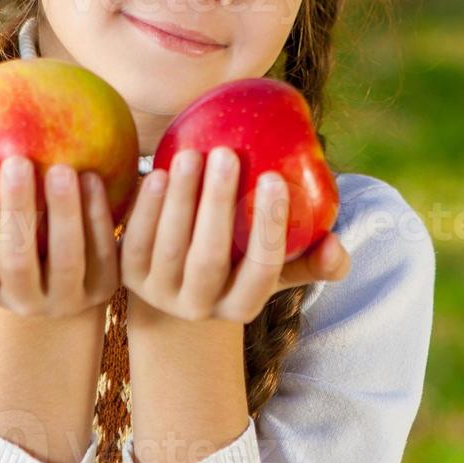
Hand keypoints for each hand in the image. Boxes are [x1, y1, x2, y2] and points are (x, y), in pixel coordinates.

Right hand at [0, 156, 119, 316]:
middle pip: (17, 261)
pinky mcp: (103, 288)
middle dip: (16, 210)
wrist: (56, 265)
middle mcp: (22, 302)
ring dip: (63, 213)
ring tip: (61, 168)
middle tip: (18, 160)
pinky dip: (98, 216)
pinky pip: (103, 253)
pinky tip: (92, 178)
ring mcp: (66, 299)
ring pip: (66, 260)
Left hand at [120, 147, 350, 323]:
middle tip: (228, 154)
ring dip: (180, 198)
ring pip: (169, 247)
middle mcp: (199, 308)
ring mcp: (160, 295)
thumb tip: (336, 245)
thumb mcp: (281, 264)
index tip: (273, 178)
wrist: (181, 278)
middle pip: (209, 259)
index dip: (269, 227)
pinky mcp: (127, 277)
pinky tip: (158, 172)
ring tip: (193, 154)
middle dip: (218, 206)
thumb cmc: (244, 258)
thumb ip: (315, 257)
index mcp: (242, 306)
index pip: (262, 270)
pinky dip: (146, 207)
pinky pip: (135, 241)